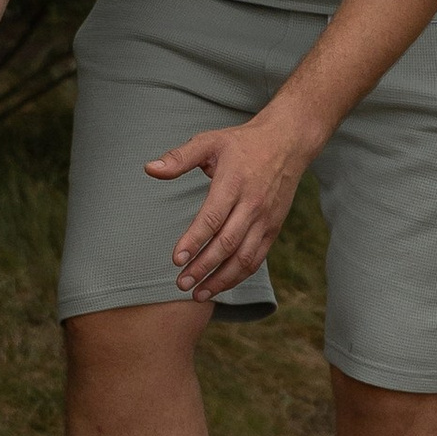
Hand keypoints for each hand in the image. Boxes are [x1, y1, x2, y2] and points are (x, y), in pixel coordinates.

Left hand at [146, 110, 307, 301]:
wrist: (287, 143)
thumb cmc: (241, 143)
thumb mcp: (209, 141)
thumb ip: (179, 157)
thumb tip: (150, 169)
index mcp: (234, 182)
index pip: (212, 218)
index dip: (194, 240)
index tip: (176, 259)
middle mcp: (252, 204)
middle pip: (227, 243)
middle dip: (203, 267)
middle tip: (181, 283)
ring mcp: (265, 219)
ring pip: (244, 257)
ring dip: (221, 279)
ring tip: (198, 293)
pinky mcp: (273, 228)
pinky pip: (257, 258)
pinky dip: (238, 276)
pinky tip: (219, 285)